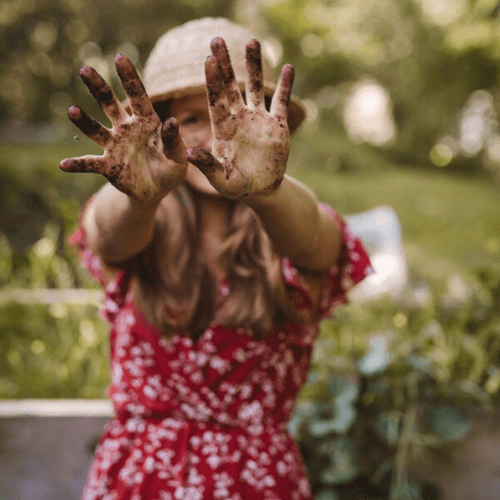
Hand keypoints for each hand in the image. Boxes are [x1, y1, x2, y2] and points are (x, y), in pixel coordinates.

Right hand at [60, 55, 187, 202]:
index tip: (120, 58)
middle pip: (110, 105)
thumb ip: (174, 141)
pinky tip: (64, 164)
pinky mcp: (107, 166)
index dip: (130, 78)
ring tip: (72, 110)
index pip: (138, 96)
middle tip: (85, 70)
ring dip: (84, 121)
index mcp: (146, 122)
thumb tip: (173, 122)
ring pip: (96, 130)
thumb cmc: (170, 169)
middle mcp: (126, 129)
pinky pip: (90, 164)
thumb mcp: (178, 157)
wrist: (156, 191)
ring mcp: (114, 146)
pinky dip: (77, 164)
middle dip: (98, 88)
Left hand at [186, 38, 293, 198]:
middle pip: (231, 86)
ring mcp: (259, 120)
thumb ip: (207, 166)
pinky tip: (288, 68)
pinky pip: (282, 102)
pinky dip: (285, 86)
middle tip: (217, 40)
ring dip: (254, 66)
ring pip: (256, 87)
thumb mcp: (221, 179)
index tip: (209, 59)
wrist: (260, 189)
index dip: (213, 80)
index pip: (216, 99)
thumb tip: (188, 153)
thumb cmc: (236, 186)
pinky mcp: (278, 126)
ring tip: (252, 41)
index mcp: (223, 128)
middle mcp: (239, 118)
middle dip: (226, 64)